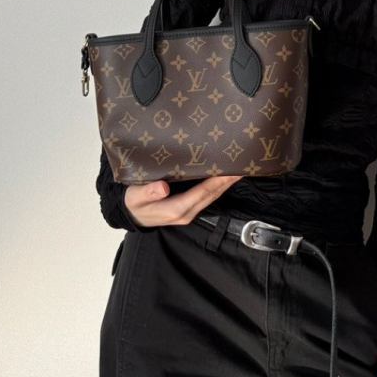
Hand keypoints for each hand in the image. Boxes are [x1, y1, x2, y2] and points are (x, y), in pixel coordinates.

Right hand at [124, 175, 243, 228]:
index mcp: (175, 209)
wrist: (132, 213)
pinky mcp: (189, 206)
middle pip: (212, 194)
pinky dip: (218, 185)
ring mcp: (189, 210)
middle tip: (244, 163)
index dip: (218, 182)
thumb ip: (147, 192)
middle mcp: (186, 212)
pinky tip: (225, 174)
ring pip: (212, 195)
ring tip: (239, 166)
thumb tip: (162, 187)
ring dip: (226, 183)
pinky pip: (207, 195)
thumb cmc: (133, 203)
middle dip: (228, 180)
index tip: (232, 170)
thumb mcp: (134, 197)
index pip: (202, 193)